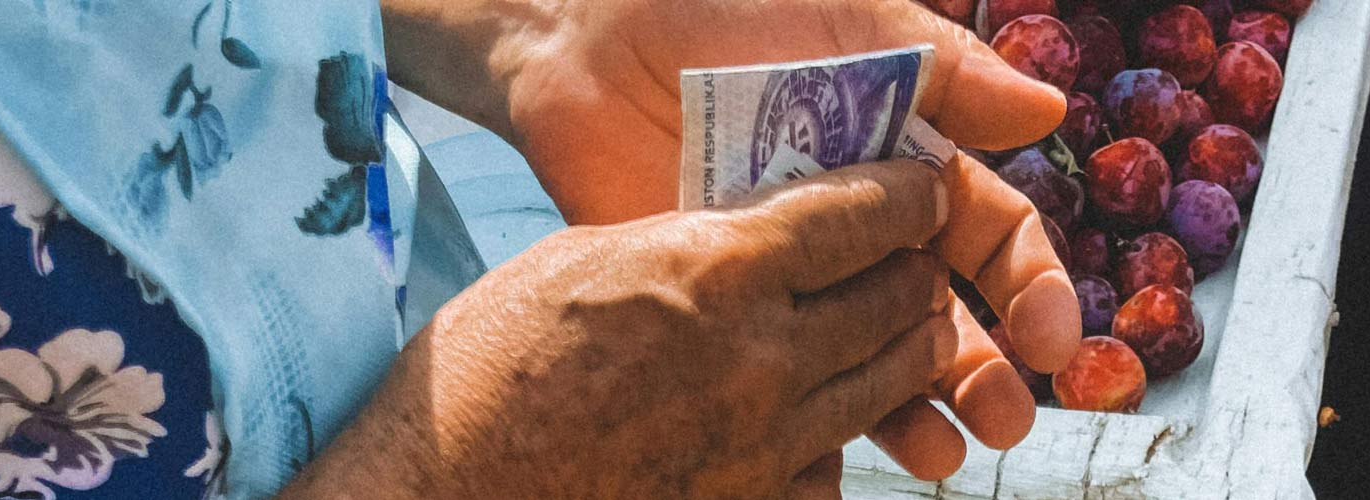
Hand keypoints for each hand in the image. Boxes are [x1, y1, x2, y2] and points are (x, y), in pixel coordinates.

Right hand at [285, 162, 957, 497]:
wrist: (448, 490)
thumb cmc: (486, 366)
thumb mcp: (585, 261)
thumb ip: (687, 248)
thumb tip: (750, 243)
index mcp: (714, 273)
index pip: (859, 219)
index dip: (906, 198)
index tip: (922, 191)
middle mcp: (758, 361)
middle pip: (895, 303)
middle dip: (915, 273)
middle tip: (916, 259)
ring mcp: (761, 447)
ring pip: (884, 386)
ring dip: (906, 351)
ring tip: (909, 331)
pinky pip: (831, 468)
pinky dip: (840, 436)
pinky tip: (824, 420)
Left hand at [382, 0, 1080, 479]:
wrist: (588, 31)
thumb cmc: (727, 5)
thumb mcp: (848, 21)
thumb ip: (946, 70)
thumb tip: (1048, 112)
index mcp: (906, 162)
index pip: (991, 236)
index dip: (1031, 289)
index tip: (1051, 341)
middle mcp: (861, 225)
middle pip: (942, 314)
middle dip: (984, 373)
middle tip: (1003, 422)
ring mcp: (794, 270)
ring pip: (868, 355)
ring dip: (912, 410)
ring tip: (935, 455)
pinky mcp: (728, 299)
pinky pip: (777, 368)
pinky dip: (808, 420)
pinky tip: (830, 455)